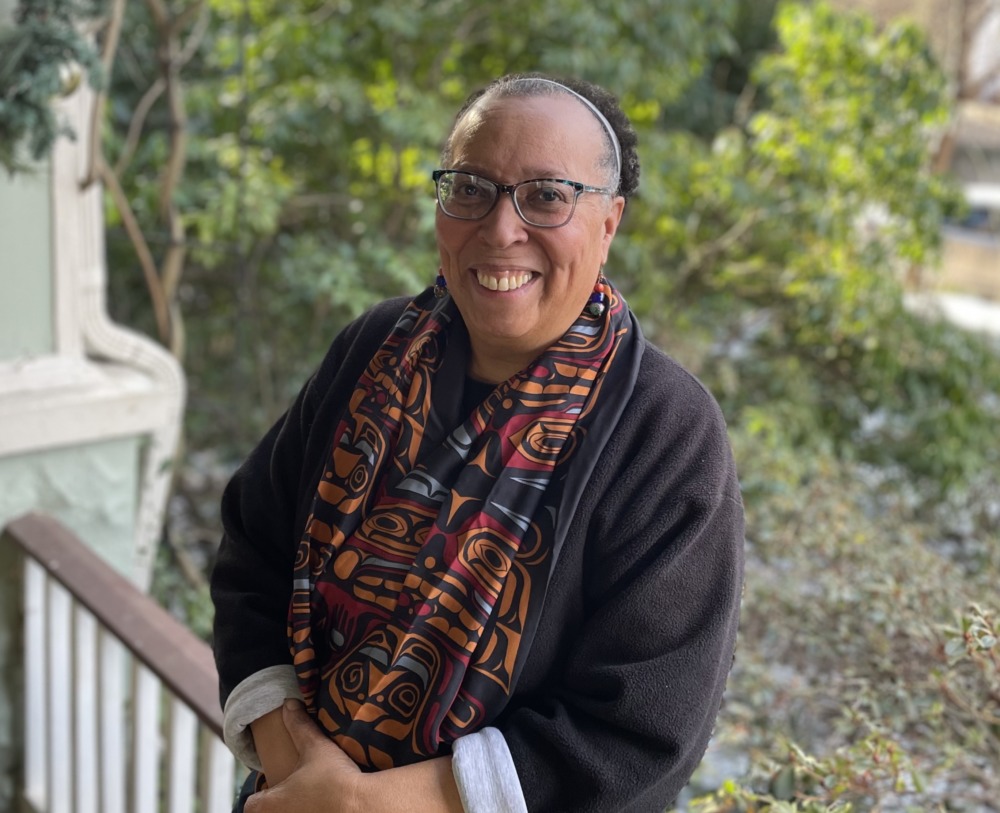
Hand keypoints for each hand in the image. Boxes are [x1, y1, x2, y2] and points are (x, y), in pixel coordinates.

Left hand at [245, 700, 361, 812]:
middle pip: (269, 812)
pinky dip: (312, 812)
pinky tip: (327, 807)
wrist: (362, 806)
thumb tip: (289, 704)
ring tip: (313, 799)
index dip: (264, 793)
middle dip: (280, 804)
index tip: (278, 786)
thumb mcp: (315, 746)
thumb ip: (299, 726)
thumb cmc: (333, 779)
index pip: (251, 804)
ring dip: (296, 808)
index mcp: (267, 805)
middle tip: (297, 792)